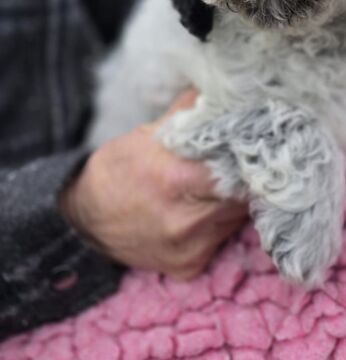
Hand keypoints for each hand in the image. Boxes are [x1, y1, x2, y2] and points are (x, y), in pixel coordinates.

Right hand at [60, 92, 247, 279]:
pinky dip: (219, 224)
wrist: (83, 222)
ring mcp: (189, 248)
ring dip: (233, 201)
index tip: (248, 146)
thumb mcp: (149, 133)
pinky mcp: (189, 267)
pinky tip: (201, 211)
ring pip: (236, 217)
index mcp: (176, 179)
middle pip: (242, 194)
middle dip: (243, 178)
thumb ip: (191, 113)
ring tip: (216, 186)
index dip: (245, 155)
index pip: (237, 166)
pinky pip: (222, 239)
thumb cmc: (118, 171)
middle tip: (235, 164)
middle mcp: (185, 220)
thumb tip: (226, 92)